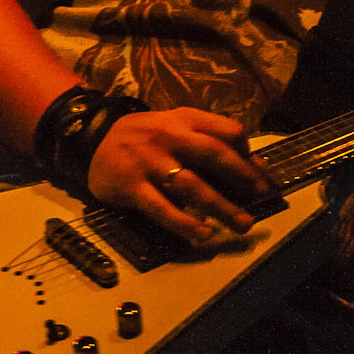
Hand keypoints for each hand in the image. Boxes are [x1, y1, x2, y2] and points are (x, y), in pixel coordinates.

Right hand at [85, 107, 275, 243]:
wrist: (91, 139)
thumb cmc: (144, 136)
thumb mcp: (174, 125)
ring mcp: (150, 162)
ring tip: (243, 223)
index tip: (262, 173)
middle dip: (243, 176)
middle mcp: (170, 137)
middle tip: (262, 196)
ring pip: (192, 185)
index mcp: (185, 119)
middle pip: (214, 154)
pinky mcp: (132, 186)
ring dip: (221, 206)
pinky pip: (162, 208)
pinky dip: (184, 222)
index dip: (249, 152)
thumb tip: (249, 165)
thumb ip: (206, 139)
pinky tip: (203, 234)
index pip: (226, 130)